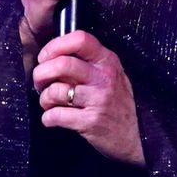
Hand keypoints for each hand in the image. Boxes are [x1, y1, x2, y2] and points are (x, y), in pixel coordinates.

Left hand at [33, 30, 143, 165]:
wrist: (136, 137)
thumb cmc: (119, 105)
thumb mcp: (112, 75)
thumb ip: (89, 62)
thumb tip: (55, 55)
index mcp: (107, 61)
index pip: (79, 39)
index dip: (55, 46)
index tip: (46, 58)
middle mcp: (104, 77)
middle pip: (62, 64)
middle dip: (41, 73)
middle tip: (40, 82)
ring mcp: (98, 100)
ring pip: (55, 90)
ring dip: (44, 98)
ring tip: (49, 103)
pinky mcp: (90, 122)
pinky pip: (56, 115)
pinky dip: (48, 118)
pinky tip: (53, 118)